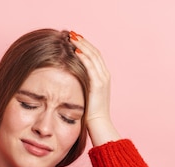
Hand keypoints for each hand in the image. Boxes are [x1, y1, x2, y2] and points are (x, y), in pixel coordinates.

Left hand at [69, 31, 120, 145]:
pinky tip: (75, 50)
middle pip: (94, 52)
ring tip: (71, 37)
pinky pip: (91, 65)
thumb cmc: (89, 113)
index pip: (95, 56)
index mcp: (103, 77)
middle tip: (71, 34)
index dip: (85, 45)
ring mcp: (103, 79)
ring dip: (82, 45)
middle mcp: (105, 75)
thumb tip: (69, 78)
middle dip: (83, 41)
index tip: (74, 39)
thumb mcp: (86, 94)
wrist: (98, 124)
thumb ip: (81, 84)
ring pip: (93, 56)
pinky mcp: (98, 84)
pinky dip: (83, 56)